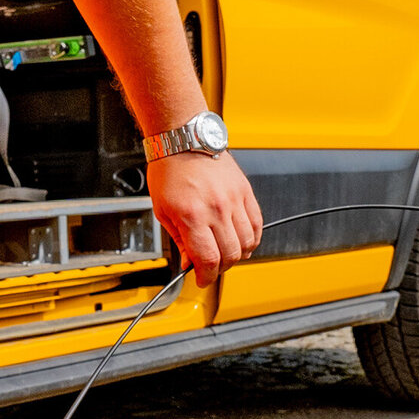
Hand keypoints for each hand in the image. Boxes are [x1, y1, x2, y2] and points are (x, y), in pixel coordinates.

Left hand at [148, 151, 262, 287]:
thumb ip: (179, 240)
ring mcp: (233, 200)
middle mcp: (216, 209)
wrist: (183, 140)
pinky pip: (256, 223)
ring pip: (247, 243)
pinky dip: (252, 238)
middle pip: (230, 255)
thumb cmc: (169, 169)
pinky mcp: (244, 192)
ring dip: (238, 255)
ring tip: (226, 254)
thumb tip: (189, 261)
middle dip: (220, 269)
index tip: (202, 279)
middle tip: (211, 268)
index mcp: (192, 216)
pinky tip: (242, 241)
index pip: (208, 260)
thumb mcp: (162, 211)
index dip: (206, 276)